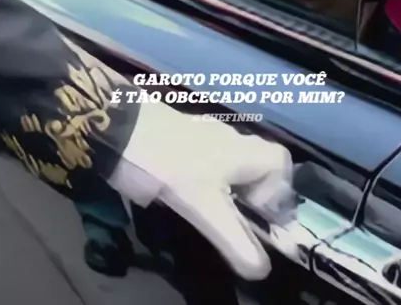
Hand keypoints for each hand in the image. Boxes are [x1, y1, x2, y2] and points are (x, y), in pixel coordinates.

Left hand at [109, 102, 294, 279]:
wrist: (120, 129)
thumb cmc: (169, 165)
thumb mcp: (203, 208)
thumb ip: (235, 240)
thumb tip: (263, 271)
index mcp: (243, 151)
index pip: (280, 162)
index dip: (279, 191)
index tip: (260, 215)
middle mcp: (231, 139)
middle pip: (258, 165)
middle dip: (254, 195)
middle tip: (237, 220)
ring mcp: (206, 136)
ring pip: (232, 164)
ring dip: (230, 190)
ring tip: (212, 213)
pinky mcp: (183, 139)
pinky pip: (209, 161)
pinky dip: (208, 181)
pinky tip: (189, 196)